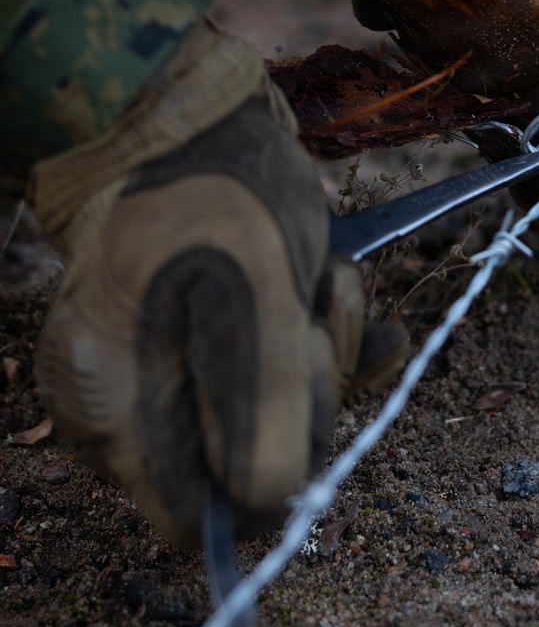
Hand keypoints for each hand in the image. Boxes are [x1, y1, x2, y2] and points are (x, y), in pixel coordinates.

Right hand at [31, 28, 406, 546]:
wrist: (185, 108)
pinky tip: (333, 282)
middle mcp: (129, 405)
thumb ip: (262, 407)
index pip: (200, 518)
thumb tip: (267, 505)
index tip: (300, 389)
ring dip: (322, 345)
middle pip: (247, 464)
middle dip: (305, 390)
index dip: (267, 475)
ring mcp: (163, 369)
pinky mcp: (199, 336)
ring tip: (313, 274)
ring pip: (274, 408)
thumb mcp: (253, 298)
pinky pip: (274, 365)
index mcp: (117, 412)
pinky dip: (319, 327)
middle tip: (310, 312)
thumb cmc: (213, 192)